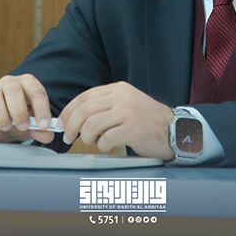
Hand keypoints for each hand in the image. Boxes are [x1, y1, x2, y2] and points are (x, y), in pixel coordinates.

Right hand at [0, 74, 56, 143]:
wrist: (1, 123)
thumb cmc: (20, 119)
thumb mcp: (32, 125)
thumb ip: (40, 130)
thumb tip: (47, 135)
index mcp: (28, 84)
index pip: (36, 91)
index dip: (41, 109)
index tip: (43, 126)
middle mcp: (10, 83)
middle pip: (13, 89)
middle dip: (19, 111)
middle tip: (23, 126)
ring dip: (2, 116)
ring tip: (7, 127)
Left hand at [59, 82, 174, 159]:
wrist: (174, 130)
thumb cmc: (147, 122)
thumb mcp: (125, 105)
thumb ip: (104, 107)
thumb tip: (75, 118)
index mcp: (118, 89)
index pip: (84, 97)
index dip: (69, 111)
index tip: (62, 123)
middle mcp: (121, 97)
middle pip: (84, 110)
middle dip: (71, 126)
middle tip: (68, 137)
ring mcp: (127, 112)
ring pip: (92, 125)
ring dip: (88, 138)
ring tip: (96, 142)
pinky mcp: (132, 128)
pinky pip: (106, 139)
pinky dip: (103, 146)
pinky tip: (111, 146)